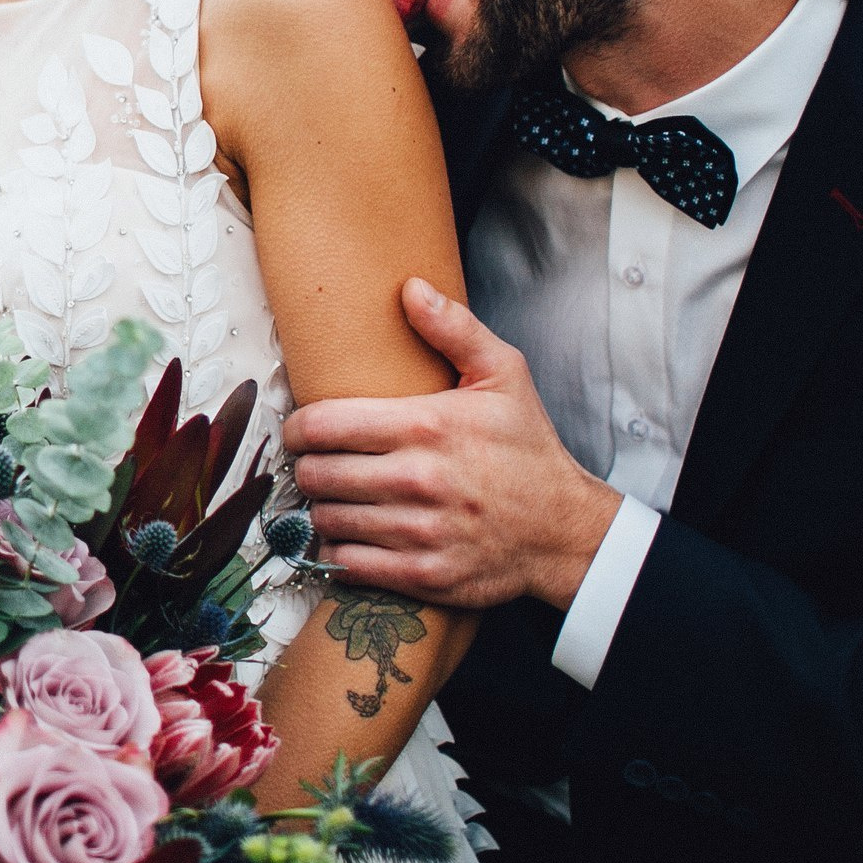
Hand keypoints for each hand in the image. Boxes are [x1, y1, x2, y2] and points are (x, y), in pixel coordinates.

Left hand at [283, 277, 623, 611]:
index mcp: (428, 425)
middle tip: (317, 463)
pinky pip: (349, 563)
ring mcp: (420, 532)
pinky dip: (339, 549)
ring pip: (328, 519)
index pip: (324, 425)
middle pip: (317, 474)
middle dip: (308, 467)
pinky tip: (350, 533)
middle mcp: (419, 480)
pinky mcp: (423, 574)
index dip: (298, 427)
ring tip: (334, 496)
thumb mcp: (504, 375)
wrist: (563, 529)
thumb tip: (410, 288)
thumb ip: (454, 328)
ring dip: (322, 507)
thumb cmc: (527, 449)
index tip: (300, 429)